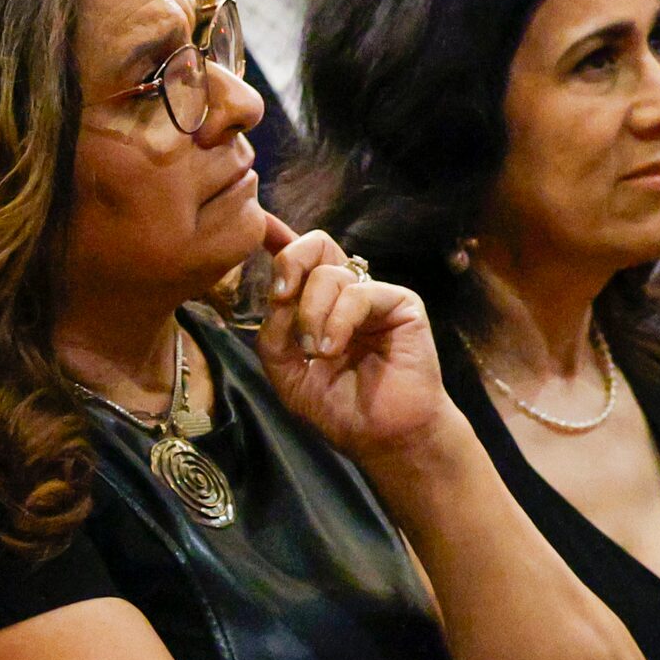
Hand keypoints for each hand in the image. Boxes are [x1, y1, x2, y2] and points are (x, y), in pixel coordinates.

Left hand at [254, 220, 453, 465]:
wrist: (380, 434)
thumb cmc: (337, 404)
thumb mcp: (285, 370)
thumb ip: (273, 333)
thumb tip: (275, 295)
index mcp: (316, 302)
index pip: (297, 259)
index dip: (277, 236)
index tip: (258, 225)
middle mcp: (344, 292)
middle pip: (315, 245)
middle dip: (288, 263)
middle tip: (280, 297)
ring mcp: (373, 295)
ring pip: (328, 273)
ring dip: (310, 314)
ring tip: (316, 352)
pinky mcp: (401, 304)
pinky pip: (358, 293)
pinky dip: (336, 321)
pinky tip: (332, 349)